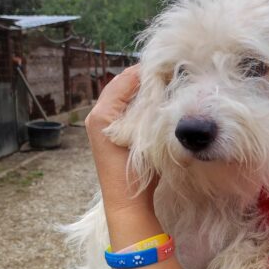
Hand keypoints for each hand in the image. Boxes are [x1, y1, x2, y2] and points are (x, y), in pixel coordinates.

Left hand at [85, 65, 155, 214]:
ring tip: (167, 85)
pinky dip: (140, 102)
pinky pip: (125, 107)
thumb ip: (149, 107)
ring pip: (125, 95)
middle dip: (146, 78)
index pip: (126, 79)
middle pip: (124, 84)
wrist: (126, 202)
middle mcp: (97, 115)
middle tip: (171, 73)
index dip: (148, 71)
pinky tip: (158, 103)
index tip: (170, 67)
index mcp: (102, 113)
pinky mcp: (110, 132)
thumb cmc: (135, 172)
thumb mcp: (144, 135)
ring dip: (144, 89)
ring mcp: (102, 124)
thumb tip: (164, 82)